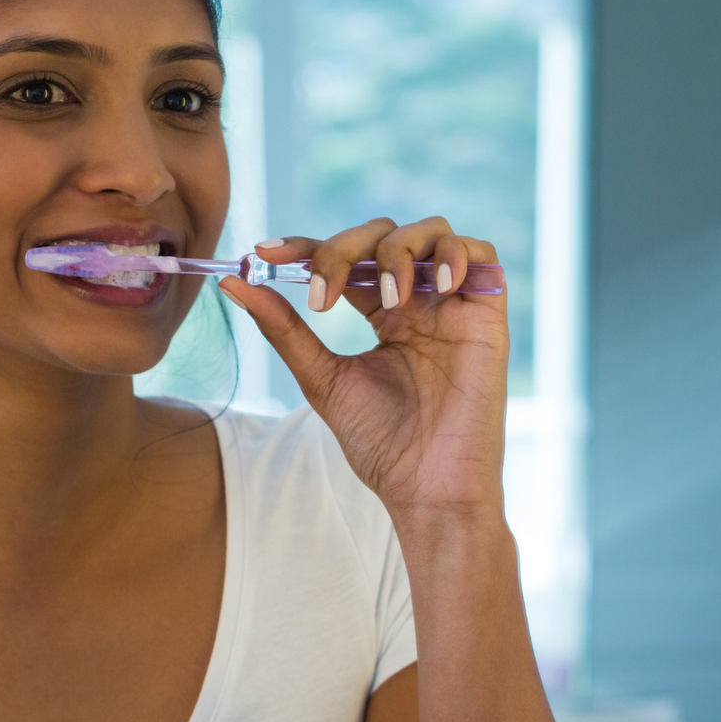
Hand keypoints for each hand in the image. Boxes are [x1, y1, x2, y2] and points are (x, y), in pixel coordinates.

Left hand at [218, 216, 507, 517]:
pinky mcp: (487, 316)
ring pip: (432, 232)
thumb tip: (232, 282)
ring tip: (386, 297)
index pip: (344, 258)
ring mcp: (453, 306)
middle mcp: (419, 302)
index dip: (307, 247)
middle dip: (345, 250)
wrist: (427, 489)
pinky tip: (432, 286)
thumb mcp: (323, 380)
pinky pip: (483, 255)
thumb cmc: (382, 445)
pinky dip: (454, 254)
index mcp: (382, 314)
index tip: (264, 253)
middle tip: (323, 295)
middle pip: (383, 235)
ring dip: (398, 251)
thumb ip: (285, 330)